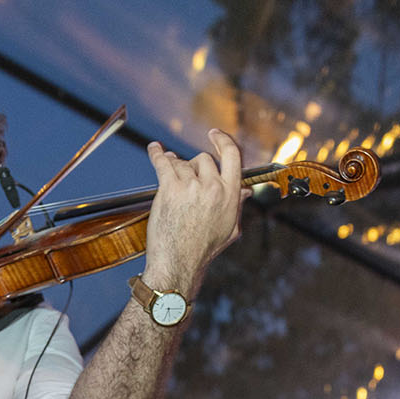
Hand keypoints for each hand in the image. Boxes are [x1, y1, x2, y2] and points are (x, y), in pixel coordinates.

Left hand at [141, 129, 245, 299]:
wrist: (179, 263)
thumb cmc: (203, 249)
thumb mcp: (230, 229)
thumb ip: (237, 206)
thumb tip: (246, 191)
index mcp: (231, 195)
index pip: (233, 156)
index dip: (223, 141)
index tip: (215, 135)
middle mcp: (213, 187)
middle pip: (203, 159)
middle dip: (192, 166)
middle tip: (184, 177)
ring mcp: (192, 187)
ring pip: (181, 163)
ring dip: (174, 168)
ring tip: (169, 177)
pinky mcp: (170, 189)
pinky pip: (163, 162)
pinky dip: (156, 154)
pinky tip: (154, 149)